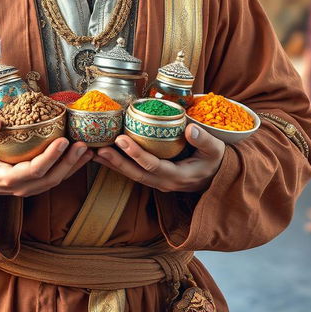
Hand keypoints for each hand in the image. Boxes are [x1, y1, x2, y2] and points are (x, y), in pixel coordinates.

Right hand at [0, 114, 92, 196]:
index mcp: (6, 178)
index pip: (33, 171)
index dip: (50, 157)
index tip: (63, 141)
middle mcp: (21, 187)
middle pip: (50, 178)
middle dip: (69, 162)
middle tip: (83, 144)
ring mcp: (29, 188)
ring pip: (56, 180)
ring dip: (74, 166)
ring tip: (89, 149)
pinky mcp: (35, 184)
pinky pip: (56, 177)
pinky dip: (71, 167)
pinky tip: (83, 156)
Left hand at [93, 123, 224, 192]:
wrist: (217, 177)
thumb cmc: (216, 161)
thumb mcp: (216, 150)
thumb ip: (204, 140)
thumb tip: (190, 129)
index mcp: (179, 176)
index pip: (153, 166)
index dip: (136, 154)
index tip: (121, 140)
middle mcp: (165, 182)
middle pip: (136, 174)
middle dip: (116, 162)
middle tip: (98, 149)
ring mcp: (158, 182)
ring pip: (132, 175)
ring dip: (112, 164)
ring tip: (93, 152)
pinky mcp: (153, 178)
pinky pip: (133, 172)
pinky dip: (118, 164)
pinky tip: (104, 154)